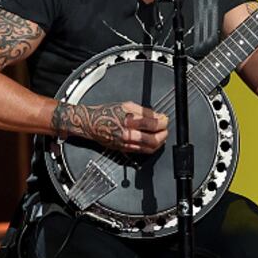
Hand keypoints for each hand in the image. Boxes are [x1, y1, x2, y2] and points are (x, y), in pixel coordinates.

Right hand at [51, 101, 168, 153]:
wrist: (92, 123)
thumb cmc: (107, 112)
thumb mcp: (127, 105)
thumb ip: (145, 111)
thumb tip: (158, 116)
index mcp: (130, 120)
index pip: (154, 124)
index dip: (163, 122)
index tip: (165, 120)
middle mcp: (129, 134)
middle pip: (154, 139)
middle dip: (164, 134)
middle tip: (165, 129)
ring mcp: (126, 143)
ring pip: (149, 148)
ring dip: (159, 142)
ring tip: (160, 136)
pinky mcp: (124, 149)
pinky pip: (142, 151)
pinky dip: (150, 147)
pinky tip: (152, 142)